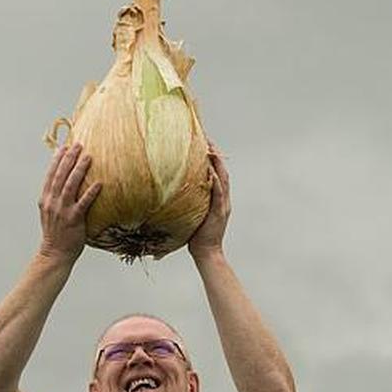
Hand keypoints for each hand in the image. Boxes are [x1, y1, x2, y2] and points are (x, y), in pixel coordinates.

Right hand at [38, 142, 101, 262]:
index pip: (50, 175)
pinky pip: (83, 203)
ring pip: (70, 185)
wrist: (54, 254)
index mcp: (46, 199)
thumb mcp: (50, 213)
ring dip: (79, 170)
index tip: (64, 146)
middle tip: (78, 145)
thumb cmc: (56, 234)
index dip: (57, 160)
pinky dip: (91, 192)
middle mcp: (52, 202)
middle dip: (69, 158)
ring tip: (88, 157)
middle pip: (60, 175)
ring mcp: (62, 210)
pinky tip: (99, 183)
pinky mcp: (73, 219)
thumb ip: (56, 199)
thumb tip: (66, 185)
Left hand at [187, 141, 229, 258]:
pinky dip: (216, 182)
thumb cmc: (195, 237)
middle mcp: (223, 199)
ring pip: (222, 179)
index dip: (212, 159)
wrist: (207, 252)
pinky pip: (218, 193)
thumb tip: (168, 199)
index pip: (216, 174)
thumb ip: (185, 206)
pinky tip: (211, 171)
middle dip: (216, 155)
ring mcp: (223, 205)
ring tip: (210, 149)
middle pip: (221, 172)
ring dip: (217, 163)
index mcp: (217, 199)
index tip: (204, 144)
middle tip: (207, 139)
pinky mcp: (219, 212)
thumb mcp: (190, 216)